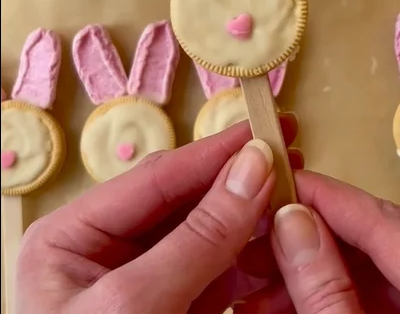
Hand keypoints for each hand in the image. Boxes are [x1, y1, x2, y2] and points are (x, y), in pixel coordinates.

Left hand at [16, 116, 301, 313]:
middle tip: (293, 160)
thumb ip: (199, 237)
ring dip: (252, 224)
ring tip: (297, 203)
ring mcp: (138, 284)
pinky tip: (281, 250)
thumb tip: (255, 167)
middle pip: (185, 204)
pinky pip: (215, 277)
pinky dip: (250, 266)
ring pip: (206, 238)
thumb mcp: (136, 306)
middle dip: (240, 187)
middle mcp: (104, 253)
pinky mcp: (168, 312)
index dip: (216, 153)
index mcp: (73, 237)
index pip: (158, 178)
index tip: (267, 132)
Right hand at [237, 171, 399, 313]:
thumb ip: (328, 291)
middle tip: (252, 238)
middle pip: (375, 245)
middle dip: (306, 239)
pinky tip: (282, 306)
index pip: (387, 222)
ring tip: (253, 284)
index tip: (276, 183)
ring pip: (369, 277)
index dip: (326, 196)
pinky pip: (375, 303)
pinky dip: (327, 300)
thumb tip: (292, 222)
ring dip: (308, 275)